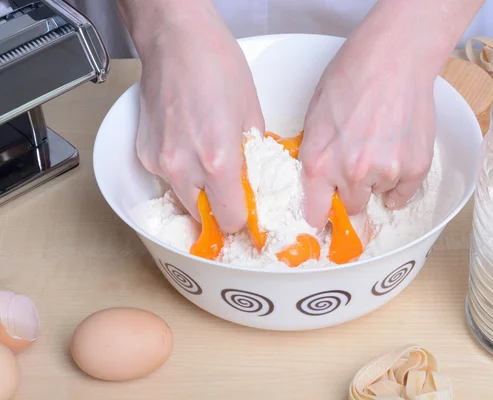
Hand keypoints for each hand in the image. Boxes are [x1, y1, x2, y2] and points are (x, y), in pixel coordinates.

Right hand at [132, 10, 263, 232]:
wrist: (176, 39)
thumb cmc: (218, 67)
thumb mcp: (252, 114)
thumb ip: (252, 156)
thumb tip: (252, 179)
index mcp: (217, 161)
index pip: (230, 219)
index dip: (243, 220)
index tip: (249, 215)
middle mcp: (183, 168)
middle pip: (203, 217)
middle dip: (219, 210)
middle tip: (232, 194)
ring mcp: (159, 161)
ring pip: (183, 199)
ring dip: (199, 194)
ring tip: (210, 165)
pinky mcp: (143, 152)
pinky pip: (167, 178)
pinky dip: (181, 173)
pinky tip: (190, 147)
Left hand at [299, 27, 436, 229]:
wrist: (393, 56)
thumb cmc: (350, 77)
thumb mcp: (314, 117)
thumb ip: (316, 154)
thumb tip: (319, 181)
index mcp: (319, 163)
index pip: (314, 213)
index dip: (320, 214)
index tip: (324, 216)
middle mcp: (351, 174)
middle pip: (350, 208)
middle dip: (351, 193)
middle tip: (357, 167)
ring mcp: (386, 172)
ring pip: (379, 197)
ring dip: (377, 181)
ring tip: (380, 145)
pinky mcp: (416, 167)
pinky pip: (404, 194)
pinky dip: (400, 182)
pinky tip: (397, 154)